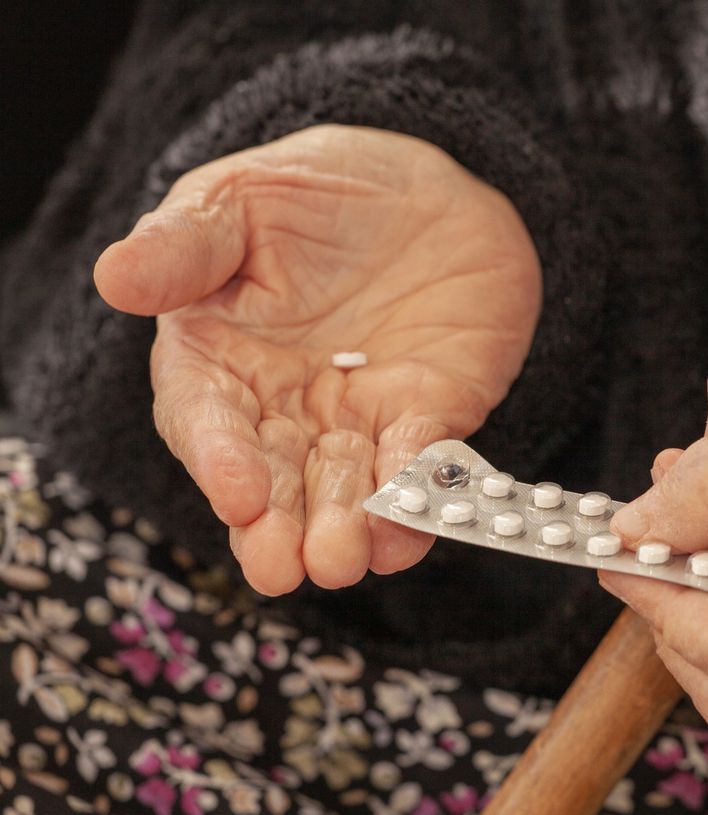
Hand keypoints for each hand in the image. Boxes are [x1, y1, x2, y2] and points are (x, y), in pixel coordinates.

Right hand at [94, 125, 539, 594]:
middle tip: (284, 569)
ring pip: (348, 486)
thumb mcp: (239, 202)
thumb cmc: (315, 192)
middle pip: (275, 479)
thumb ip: (185, 245)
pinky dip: (419, 492)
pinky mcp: (429, 414)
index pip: (208, 420)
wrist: (426, 189)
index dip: (219, 460)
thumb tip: (115, 279)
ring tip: (347, 561)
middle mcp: (286, 406)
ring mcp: (360, 417)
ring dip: (347, 528)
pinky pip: (422, 459)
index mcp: (221, 361)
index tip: (237, 496)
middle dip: (279, 528)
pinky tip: (414, 526)